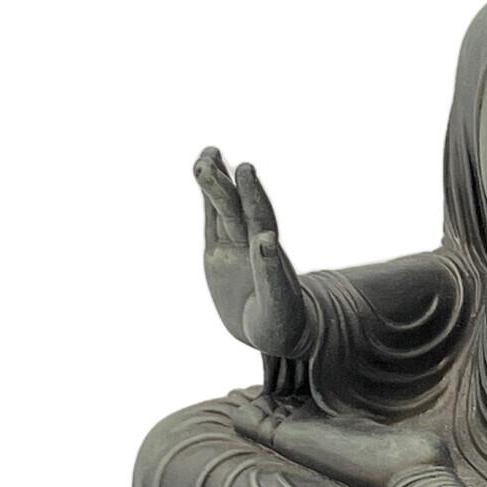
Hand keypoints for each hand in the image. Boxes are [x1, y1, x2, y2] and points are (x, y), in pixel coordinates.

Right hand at [194, 146, 309, 356]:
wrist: (275, 333)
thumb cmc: (283, 322)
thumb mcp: (278, 302)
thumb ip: (270, 272)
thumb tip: (266, 238)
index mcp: (269, 254)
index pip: (259, 219)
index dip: (253, 195)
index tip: (246, 169)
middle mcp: (252, 243)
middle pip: (236, 209)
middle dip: (223, 185)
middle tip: (210, 155)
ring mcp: (235, 246)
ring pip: (223, 209)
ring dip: (216, 183)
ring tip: (207, 154)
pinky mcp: (219, 252)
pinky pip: (212, 221)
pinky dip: (208, 199)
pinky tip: (203, 171)